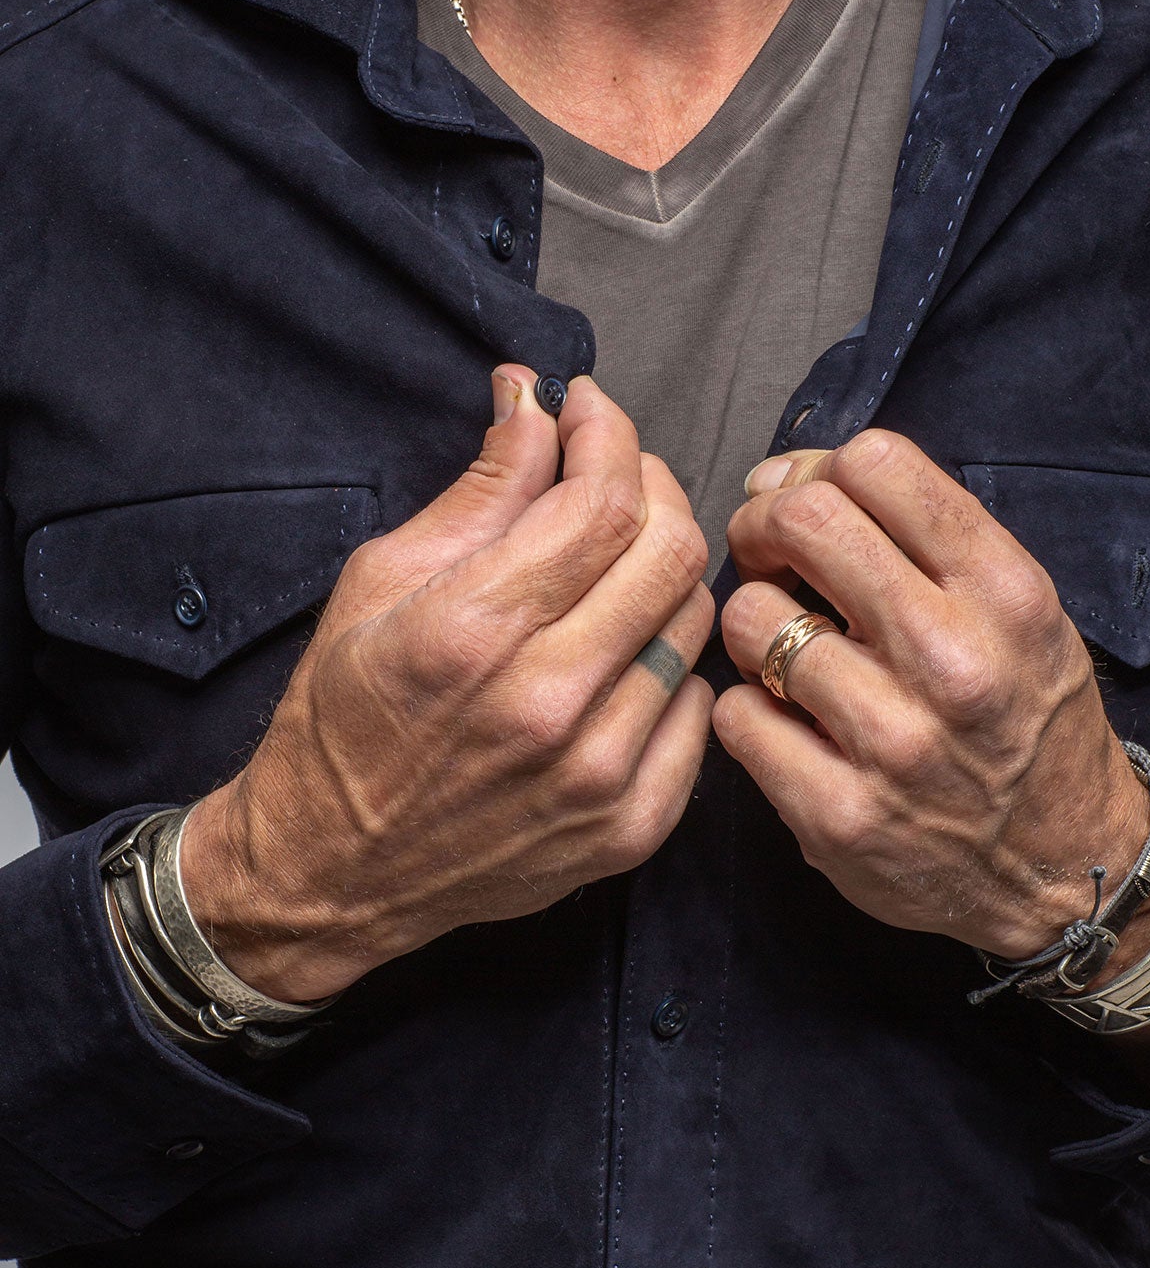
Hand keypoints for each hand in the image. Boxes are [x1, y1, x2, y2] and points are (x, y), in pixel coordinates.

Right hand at [181, 370, 713, 999]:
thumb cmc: (343, 716)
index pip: (603, 502)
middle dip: (650, 485)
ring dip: (662, 571)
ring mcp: (600, 775)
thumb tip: (534, 396)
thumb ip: (480, 488)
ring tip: (612, 563)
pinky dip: (670, 662)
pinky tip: (620, 654)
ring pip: (694, 624)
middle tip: (609, 475)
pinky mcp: (632, 826)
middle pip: (672, 553)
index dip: (610, 434)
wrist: (332, 871)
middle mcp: (549, 704)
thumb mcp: (380, 579)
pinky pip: (699, 707)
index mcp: (473, 632)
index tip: (587, 409)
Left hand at [712, 430, 1149, 962]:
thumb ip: (918, 536)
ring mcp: (893, 741)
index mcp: (1003, 593)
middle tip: (765, 559)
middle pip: (803, 521)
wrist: (1064, 869)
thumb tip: (785, 476)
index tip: (800, 504)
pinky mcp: (839, 814)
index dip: (814, 471)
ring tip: (783, 654)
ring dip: (750, 628)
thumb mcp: (1015, 608)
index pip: (875, 465)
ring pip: (751, 618)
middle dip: (762, 527)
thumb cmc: (1023, 719)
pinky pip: (734, 714)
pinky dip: (746, 710)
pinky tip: (783, 722)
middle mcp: (952, 659)